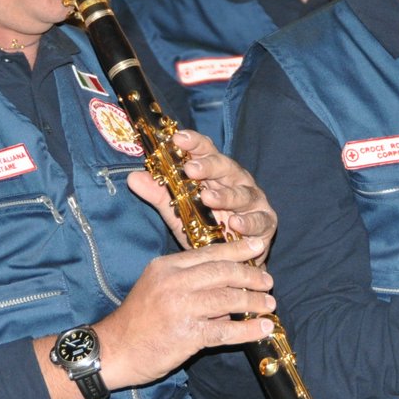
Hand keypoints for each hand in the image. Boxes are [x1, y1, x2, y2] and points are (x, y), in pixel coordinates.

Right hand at [92, 236, 276, 391]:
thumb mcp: (156, 288)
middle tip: (268, 280)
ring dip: (254, 301)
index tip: (258, 245)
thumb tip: (225, 289)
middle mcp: (174, 282)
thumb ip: (189, 283)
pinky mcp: (186, 335)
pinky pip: (225, 331)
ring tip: (269, 304)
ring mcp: (181, 308)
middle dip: (251, 275)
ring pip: (228, 299)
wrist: (111, 351)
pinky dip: (248, 330)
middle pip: (223, 272)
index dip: (238, 249)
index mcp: (167, 266)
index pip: (210, 253)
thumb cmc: (136, 321)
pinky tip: (263, 329)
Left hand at [127, 127, 276, 250]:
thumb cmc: (206, 229)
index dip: (193, 142)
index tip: (177, 138)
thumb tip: (133, 177)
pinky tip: (235, 223)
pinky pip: (259, 220)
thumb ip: (159, 194)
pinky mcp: (266, 222)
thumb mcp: (178, 211)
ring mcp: (253, 201)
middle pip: (225, 167)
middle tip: (190, 168)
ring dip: (226, 196)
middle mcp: (236, 182)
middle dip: (208, 166)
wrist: (229, 260)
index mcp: (216, 173)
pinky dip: (248, 221)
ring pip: (242, 193)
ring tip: (208, 197)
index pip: (206, 151)